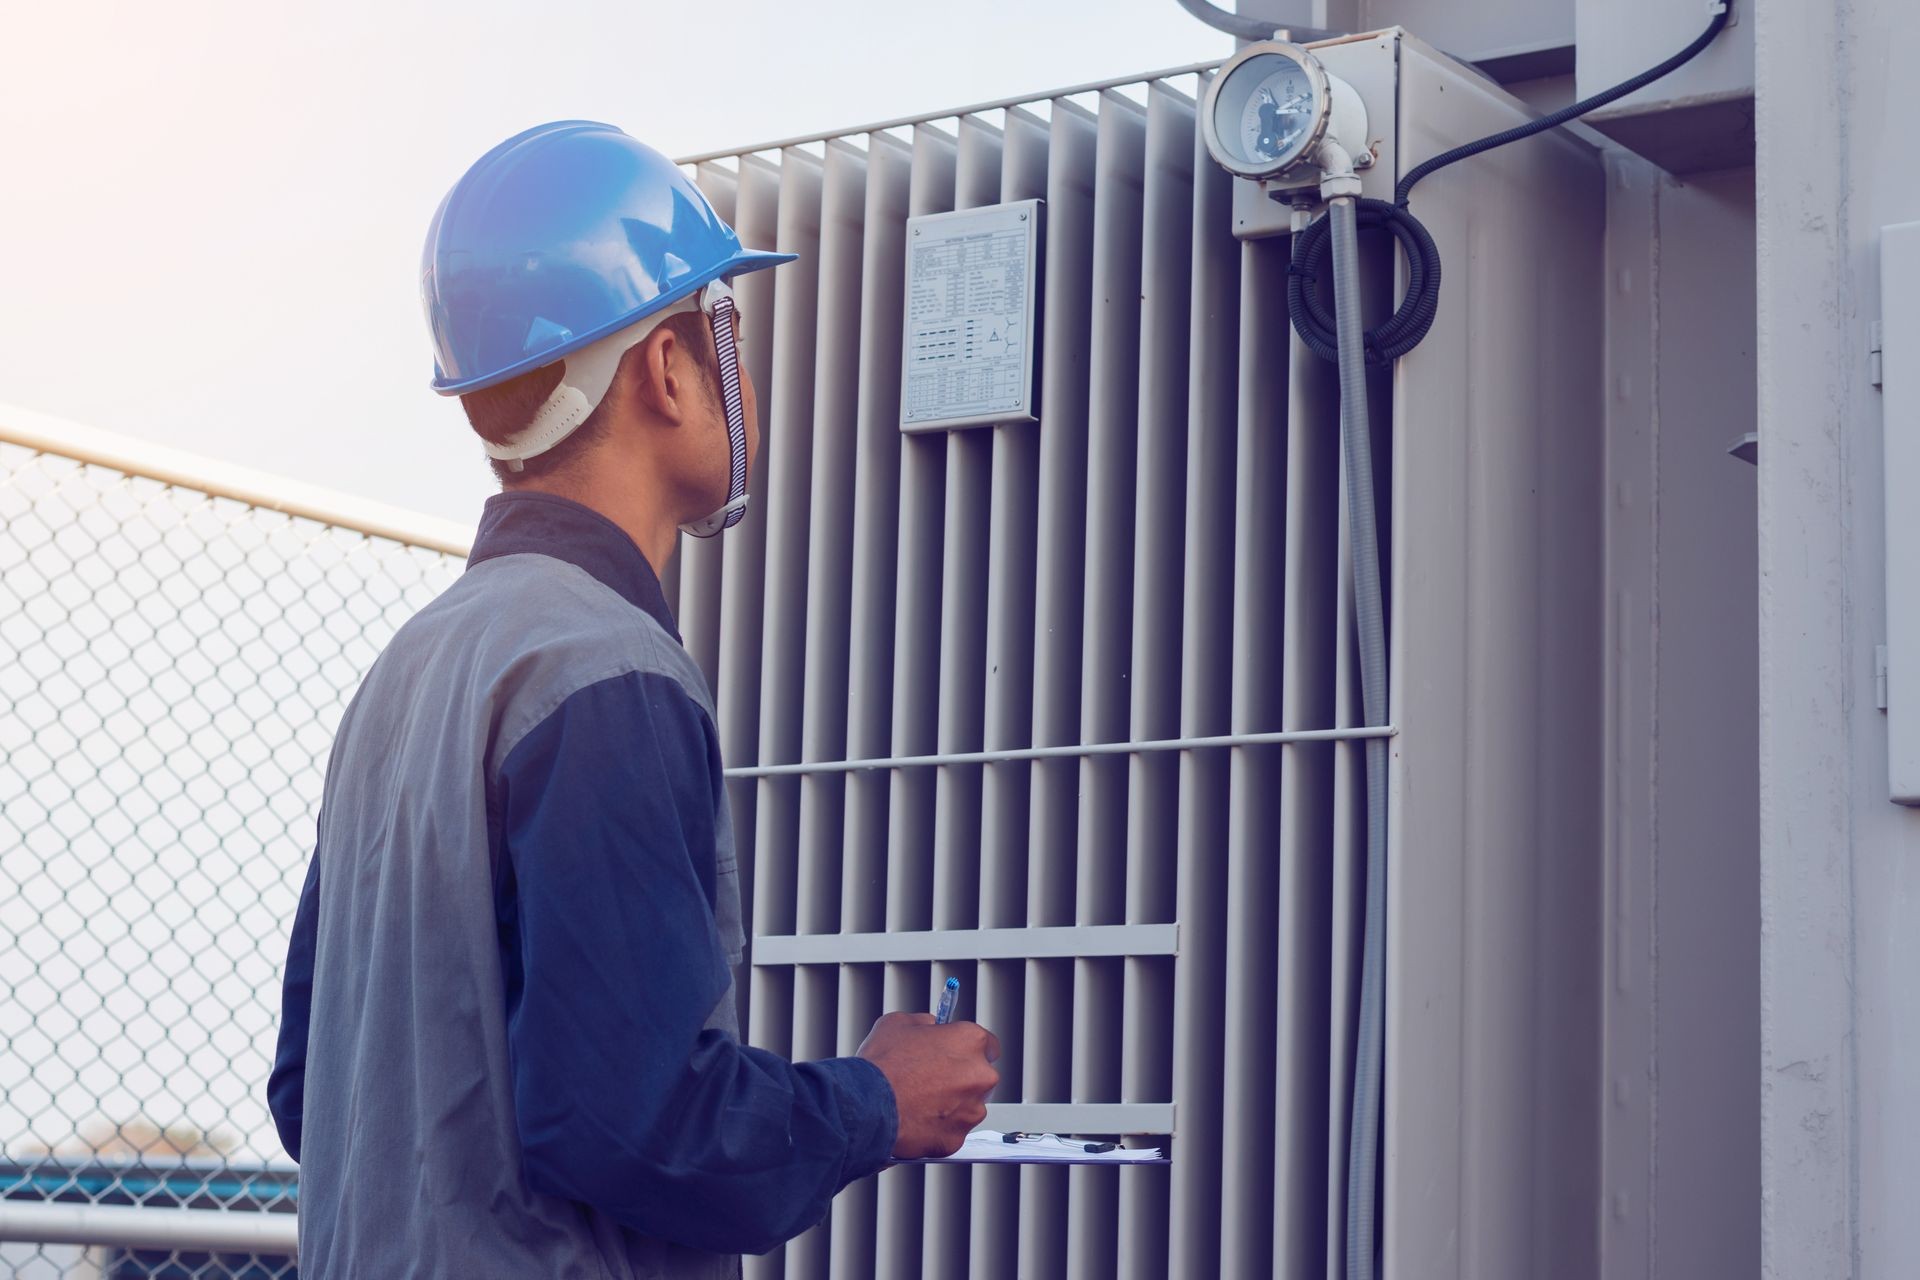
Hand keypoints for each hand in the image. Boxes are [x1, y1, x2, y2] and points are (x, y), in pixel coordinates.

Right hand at [856, 1011, 1000, 1158]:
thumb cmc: (883, 1065)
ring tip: (919, 1101)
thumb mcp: (899, 1023)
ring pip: (968, 1106)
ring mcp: (971, 1110)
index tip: (957, 1053)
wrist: (866, 1106)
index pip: (988, 1044)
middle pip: (980, 1077)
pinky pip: (952, 1131)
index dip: (968, 1049)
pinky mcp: (957, 1139)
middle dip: (960, 1078)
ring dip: (951, 1104)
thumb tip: (930, 1027)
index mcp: (970, 1041)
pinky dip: (938, 1127)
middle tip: (932, 1079)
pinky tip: (916, 1118)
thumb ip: (925, 1023)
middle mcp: (980, 1076)